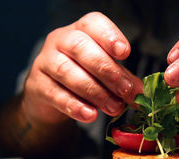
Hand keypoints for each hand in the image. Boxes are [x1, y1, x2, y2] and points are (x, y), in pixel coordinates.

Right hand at [22, 12, 142, 123]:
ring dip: (94, 91)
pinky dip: (75, 106)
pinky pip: (55, 94)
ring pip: (67, 71)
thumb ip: (122, 79)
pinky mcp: (37, 86)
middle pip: (81, 48)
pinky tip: (90, 115)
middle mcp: (60, 40)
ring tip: (114, 108)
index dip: (110, 36)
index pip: (93, 24)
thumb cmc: (83, 77)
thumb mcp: (105, 74)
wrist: (50, 96)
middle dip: (107, 71)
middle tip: (125, 91)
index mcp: (81, 31)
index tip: (125, 54)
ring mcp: (45, 62)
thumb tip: (141, 92)